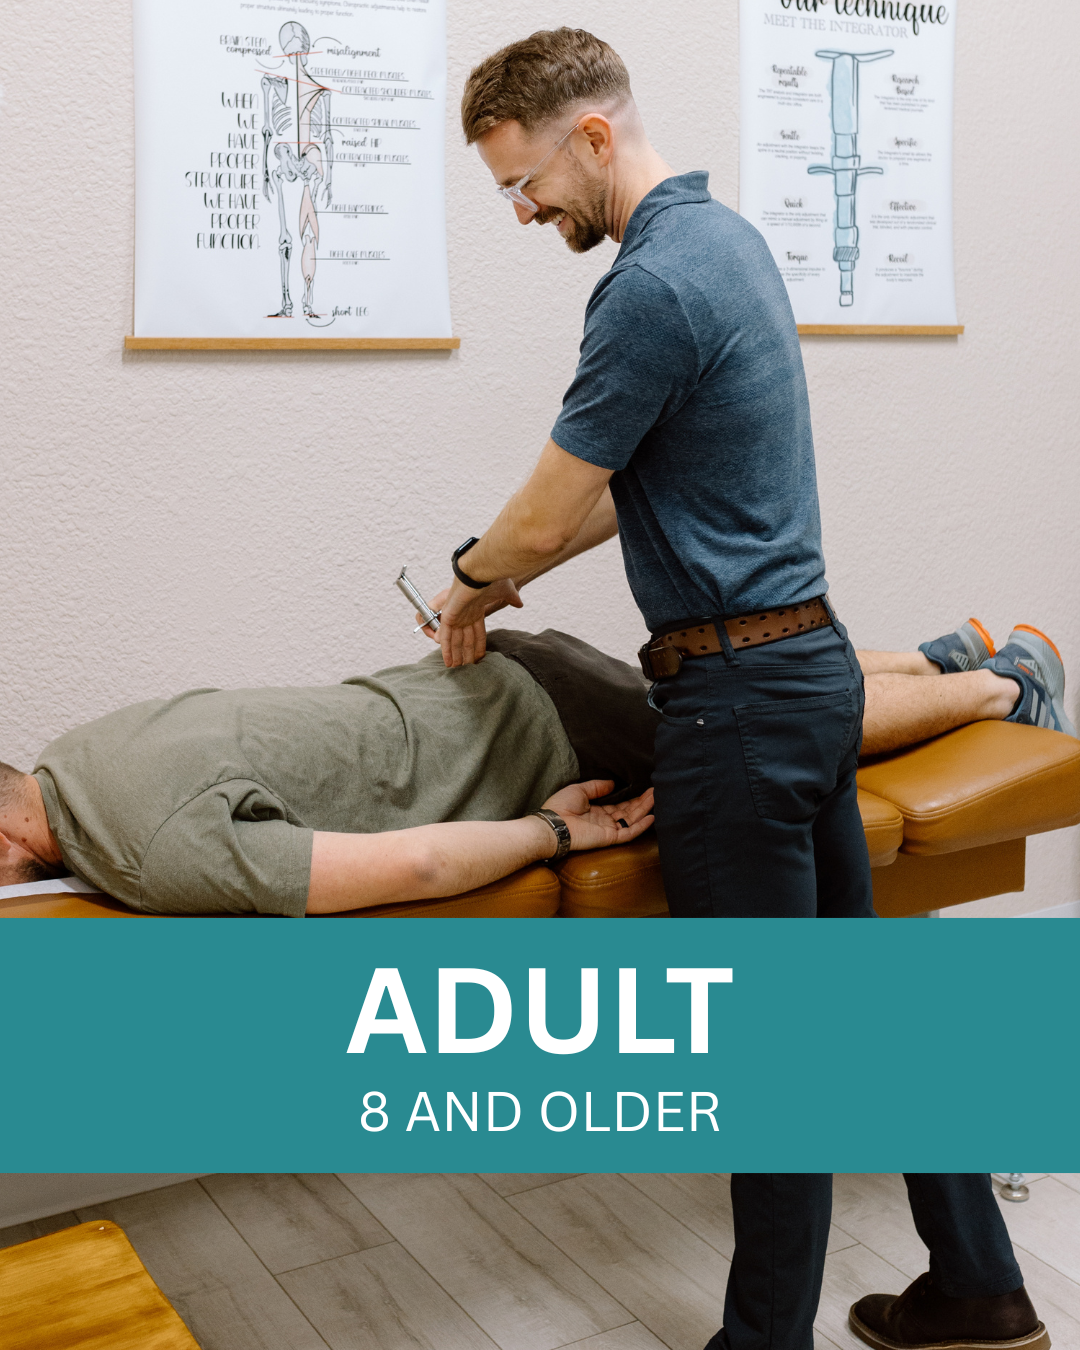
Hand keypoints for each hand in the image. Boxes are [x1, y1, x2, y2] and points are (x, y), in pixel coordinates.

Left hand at [418, 578, 523, 666]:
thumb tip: (519, 604)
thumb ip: (511, 599)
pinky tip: (448, 661)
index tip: (479, 657)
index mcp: (476, 610)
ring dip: (455, 655)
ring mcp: (456, 616)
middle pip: (465, 639)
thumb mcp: (506, 591)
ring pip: (455, 641)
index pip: (477, 633)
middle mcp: (465, 615)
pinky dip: (446, 650)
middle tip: (465, 668)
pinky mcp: (449, 616)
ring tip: (456, 669)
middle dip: (465, 654)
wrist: (481, 569)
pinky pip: (446, 637)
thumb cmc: (493, 577)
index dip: (478, 645)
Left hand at [540, 780, 654, 852]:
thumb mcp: (579, 789)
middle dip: (642, 801)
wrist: (553, 824)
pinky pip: (629, 833)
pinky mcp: (609, 838)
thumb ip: (597, 786)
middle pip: (629, 811)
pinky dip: (641, 826)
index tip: (643, 788)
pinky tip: (652, 816)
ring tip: (657, 797)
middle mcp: (604, 821)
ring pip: (632, 820)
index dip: (632, 797)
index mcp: (596, 811)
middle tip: (656, 790)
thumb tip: (613, 783)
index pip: (619, 805)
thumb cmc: (560, 806)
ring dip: (645, 809)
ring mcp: (608, 830)